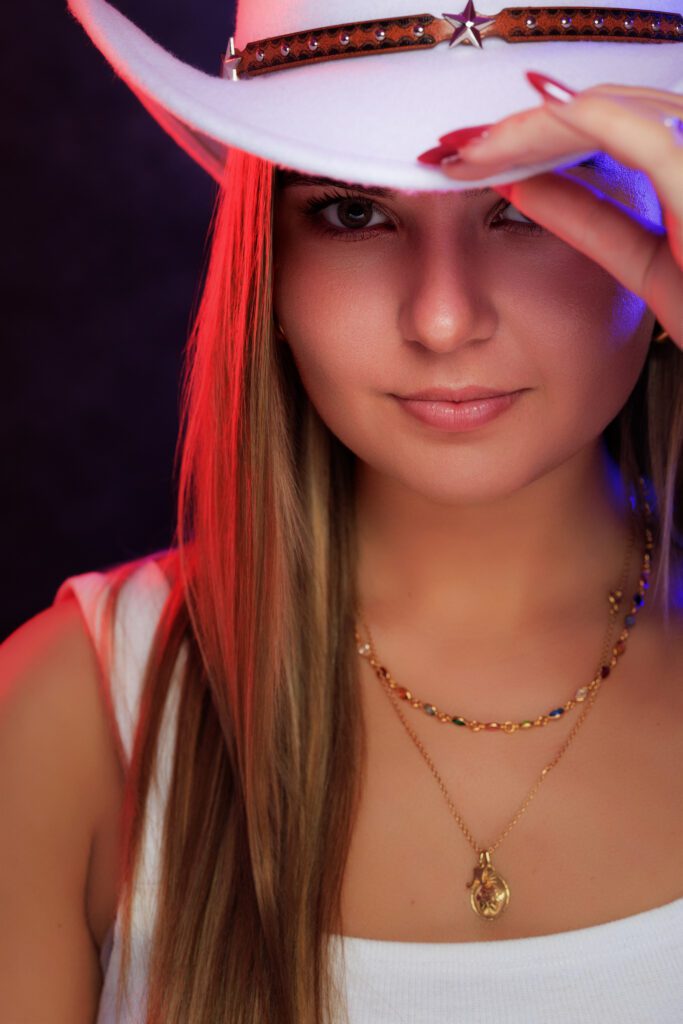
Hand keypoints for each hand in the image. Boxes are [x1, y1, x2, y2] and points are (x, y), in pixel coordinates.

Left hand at [430, 74, 682, 347]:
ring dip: (530, 125)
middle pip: (609, 110)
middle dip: (529, 125)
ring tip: (468, 150)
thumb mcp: (650, 268)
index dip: (547, 135)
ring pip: (608, 110)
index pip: (616, 131)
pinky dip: (558, 133)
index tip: (482, 155)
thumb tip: (524, 188)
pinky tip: (502, 153)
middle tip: (459, 145)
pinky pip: (625, 133)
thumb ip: (597, 223)